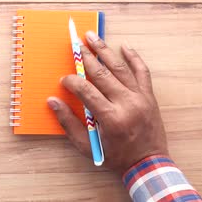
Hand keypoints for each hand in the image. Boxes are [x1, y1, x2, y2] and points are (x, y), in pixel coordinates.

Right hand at [47, 31, 168, 174]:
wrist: (148, 165)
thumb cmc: (116, 157)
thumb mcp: (87, 146)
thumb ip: (68, 122)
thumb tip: (52, 101)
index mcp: (110, 118)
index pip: (87, 91)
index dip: (73, 82)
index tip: (64, 80)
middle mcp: (126, 104)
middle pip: (102, 74)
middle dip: (86, 57)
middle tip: (76, 44)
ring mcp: (140, 98)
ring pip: (121, 68)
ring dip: (105, 50)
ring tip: (93, 36)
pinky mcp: (149, 96)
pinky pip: (142, 72)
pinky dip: (134, 58)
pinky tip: (124, 46)